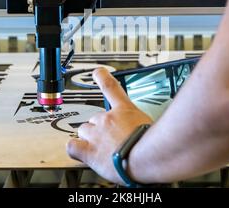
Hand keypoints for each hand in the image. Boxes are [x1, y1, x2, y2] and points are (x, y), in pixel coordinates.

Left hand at [66, 67, 152, 184]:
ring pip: (83, 131)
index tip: (97, 72)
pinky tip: (81, 152)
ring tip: (102, 149)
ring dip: (89, 138)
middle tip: (112, 139)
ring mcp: (97, 134)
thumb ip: (146, 126)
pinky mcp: (90, 151)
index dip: (102, 77)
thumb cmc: (155, 145)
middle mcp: (108, 119)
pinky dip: (75, 149)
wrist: (147, 157)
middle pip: (95, 118)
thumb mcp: (155, 127)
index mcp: (125, 111)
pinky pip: (73, 146)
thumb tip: (151, 132)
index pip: (110, 87)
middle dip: (101, 128)